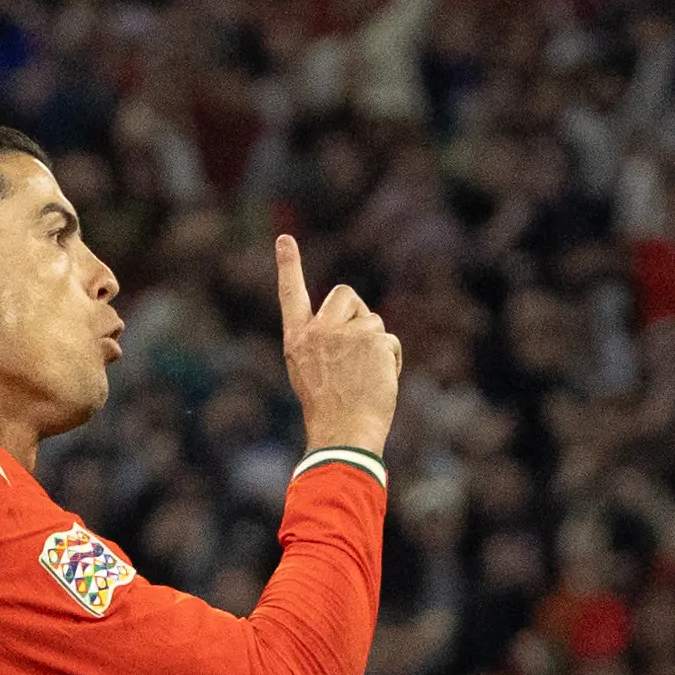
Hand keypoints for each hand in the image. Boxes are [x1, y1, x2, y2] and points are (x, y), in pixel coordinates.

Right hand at [276, 235, 398, 457]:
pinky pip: (390, 341)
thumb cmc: (329, 412)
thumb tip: (352, 323)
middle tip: (357, 349)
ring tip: (364, 378)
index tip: (284, 239)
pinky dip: (390, 361)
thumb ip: (323, 342)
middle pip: (344, 293)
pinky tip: (378, 382)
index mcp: (298, 340)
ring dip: (376, 345)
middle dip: (357, 314)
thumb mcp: (311, 373)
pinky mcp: (373, 339)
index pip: (290, 294)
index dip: (288, 266)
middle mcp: (318, 330)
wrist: (343, 435)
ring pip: (373, 321)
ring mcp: (346, 333)